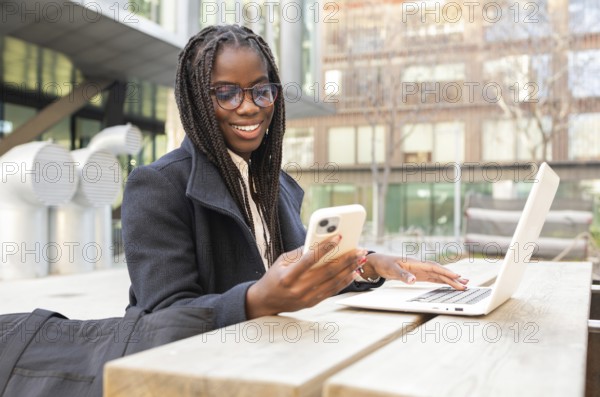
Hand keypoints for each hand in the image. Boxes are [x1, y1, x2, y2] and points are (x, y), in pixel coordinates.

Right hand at [246, 235, 367, 318]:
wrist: (266, 301)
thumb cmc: (274, 277)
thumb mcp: (282, 261)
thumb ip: (300, 252)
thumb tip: (321, 241)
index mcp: (288, 276)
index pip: (310, 260)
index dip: (325, 248)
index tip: (339, 237)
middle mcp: (298, 289)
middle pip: (327, 272)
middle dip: (346, 259)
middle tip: (359, 250)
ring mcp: (306, 298)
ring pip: (333, 282)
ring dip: (349, 269)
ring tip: (360, 259)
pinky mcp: (312, 303)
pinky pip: (332, 291)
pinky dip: (344, 281)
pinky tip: (353, 272)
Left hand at [361, 253, 468, 289]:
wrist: (380, 262)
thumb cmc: (386, 264)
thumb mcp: (392, 270)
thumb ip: (403, 275)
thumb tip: (412, 280)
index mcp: (416, 263)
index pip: (434, 267)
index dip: (446, 272)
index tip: (457, 276)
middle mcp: (421, 266)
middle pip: (440, 272)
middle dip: (453, 278)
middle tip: (465, 284)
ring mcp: (421, 270)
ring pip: (439, 275)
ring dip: (450, 280)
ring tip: (463, 285)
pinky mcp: (419, 275)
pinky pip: (433, 278)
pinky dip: (442, 281)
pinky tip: (450, 284)